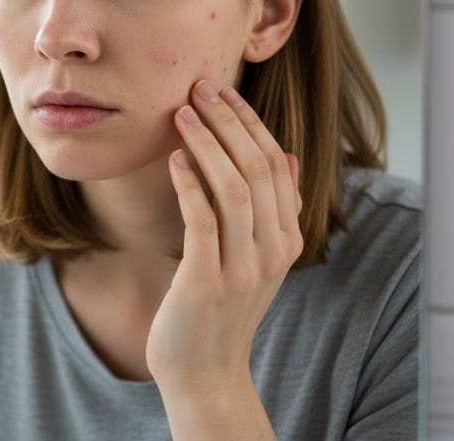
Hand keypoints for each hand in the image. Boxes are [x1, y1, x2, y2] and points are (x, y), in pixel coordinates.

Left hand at [146, 80, 301, 400]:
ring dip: (208, 145)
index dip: (251, 124)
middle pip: (258, 169)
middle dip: (229, 123)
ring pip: (235, 190)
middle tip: (200, 89)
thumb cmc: (220, 306)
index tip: (224, 92)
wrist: (203, 371)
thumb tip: (285, 154)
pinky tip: (174, 160)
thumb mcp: (256, 256)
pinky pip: (203, 222)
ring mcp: (242, 267)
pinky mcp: (206, 281)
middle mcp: (272, 251)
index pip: (277, 165)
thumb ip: (272, 209)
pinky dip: (190, 185)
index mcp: (286, 239)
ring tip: (182, 114)